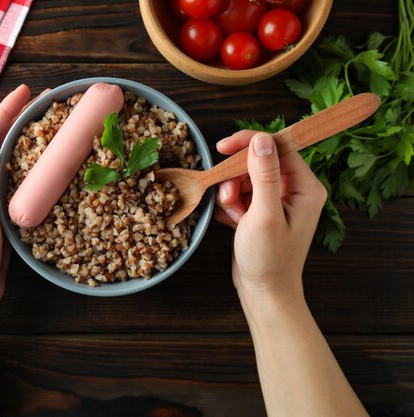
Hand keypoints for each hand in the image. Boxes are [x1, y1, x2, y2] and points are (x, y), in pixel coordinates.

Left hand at [0, 84, 30, 310]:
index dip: (6, 110)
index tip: (27, 92)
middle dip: (18, 118)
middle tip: (43, 103)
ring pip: (10, 158)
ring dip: (26, 138)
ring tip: (48, 126)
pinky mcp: (2, 211)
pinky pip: (18, 178)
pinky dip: (32, 164)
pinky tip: (46, 165)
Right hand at [214, 130, 326, 304]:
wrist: (264, 291)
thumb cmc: (269, 259)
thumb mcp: (264, 215)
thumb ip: (264, 175)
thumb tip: (261, 139)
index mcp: (306, 187)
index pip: (278, 148)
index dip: (250, 143)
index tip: (222, 147)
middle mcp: (295, 189)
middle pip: (258, 161)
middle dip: (237, 177)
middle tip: (228, 199)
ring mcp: (278, 200)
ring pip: (245, 177)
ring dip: (231, 193)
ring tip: (233, 216)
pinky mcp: (262, 209)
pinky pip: (240, 192)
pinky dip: (231, 204)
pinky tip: (232, 222)